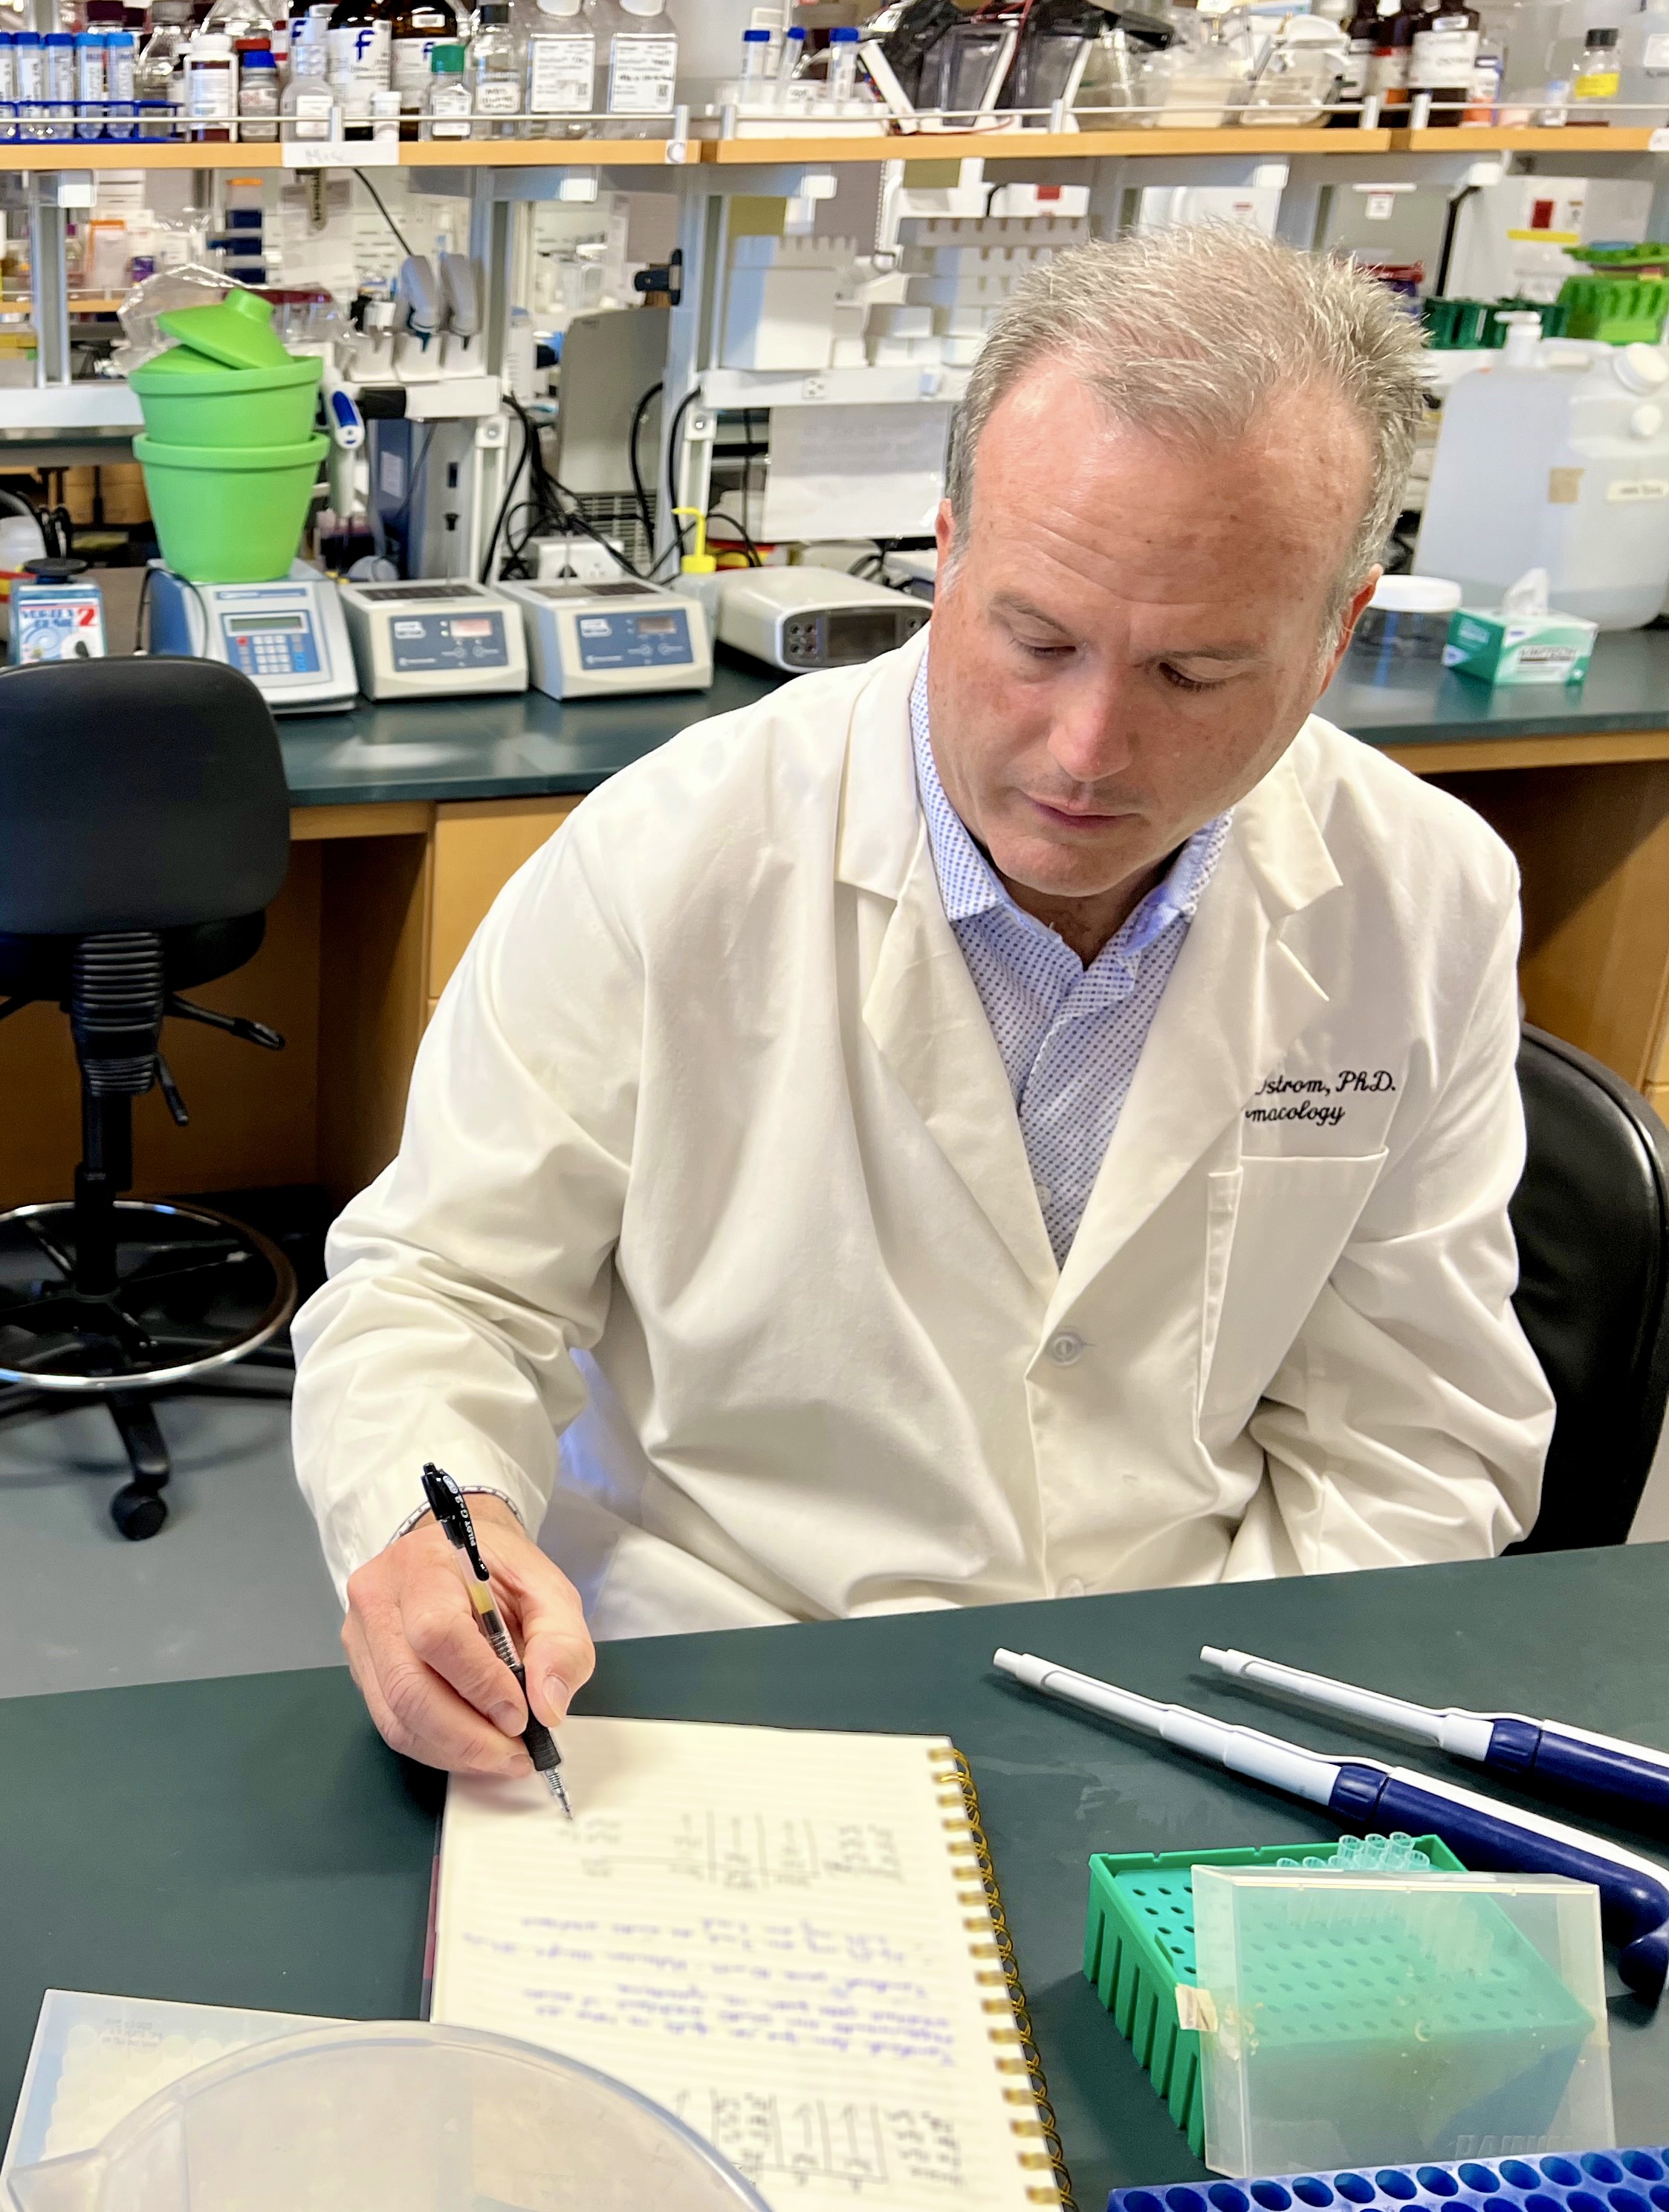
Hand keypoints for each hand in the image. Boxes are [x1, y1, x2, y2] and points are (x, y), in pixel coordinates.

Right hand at [343, 1495, 594, 1774]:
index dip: (480, 1683)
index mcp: (424, 1563)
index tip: (520, 1713)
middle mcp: (378, 1599)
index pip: (438, 1633)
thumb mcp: (550, 1591)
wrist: (458, 1554)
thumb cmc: (501, 1570)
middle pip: (408, 1687)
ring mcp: (362, 1637)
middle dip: (468, 1736)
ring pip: (396, 1717)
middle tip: (515, 1754)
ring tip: (501, 1756)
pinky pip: (392, 1725)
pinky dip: (437, 1747)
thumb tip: (548, 1707)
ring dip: (454, 1750)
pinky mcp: (363, 1670)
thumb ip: (561, 1643)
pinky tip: (472, 1746)